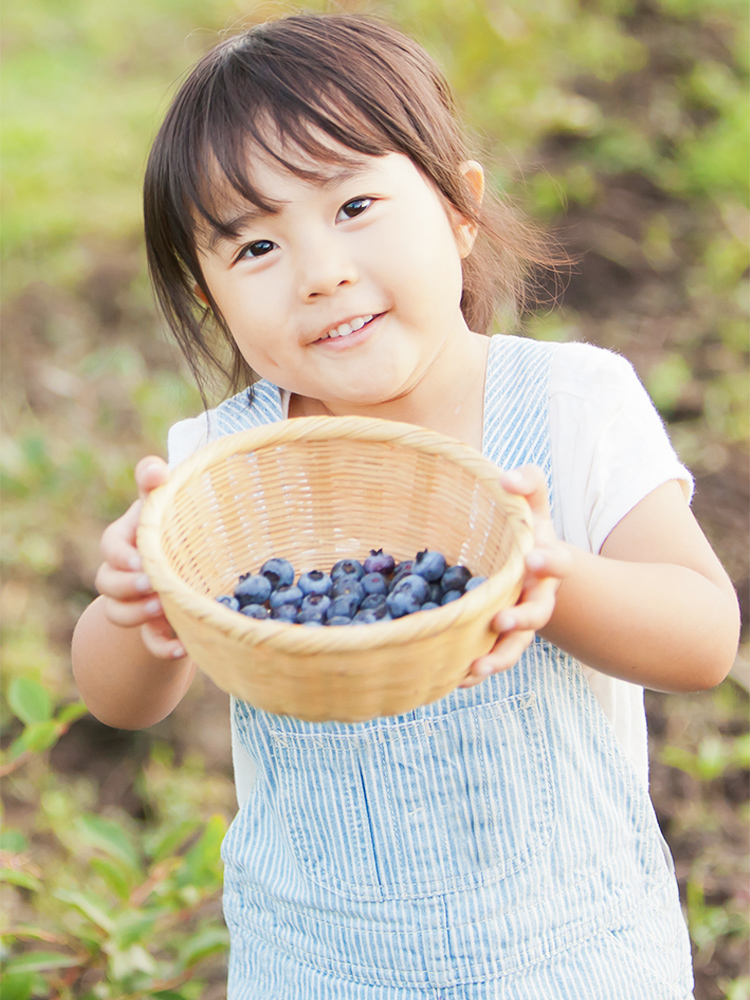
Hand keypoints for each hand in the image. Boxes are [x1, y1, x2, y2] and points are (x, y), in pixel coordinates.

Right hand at [95, 457, 185, 659]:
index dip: (120, 554)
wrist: (184, 577)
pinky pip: (147, 644)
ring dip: (138, 613)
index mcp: (126, 541)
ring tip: (164, 607)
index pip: (111, 545)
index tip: (139, 558)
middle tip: (151, 583)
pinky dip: (162, 647)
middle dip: (127, 584)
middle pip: (107, 581)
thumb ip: (157, 484)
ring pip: (117, 613)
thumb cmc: (174, 529)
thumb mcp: (167, 506)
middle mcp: (121, 573)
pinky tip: (180, 646)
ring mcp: (132, 603)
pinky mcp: (150, 630)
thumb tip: (155, 469)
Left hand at [461, 465, 571, 687]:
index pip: (557, 561)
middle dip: (523, 618)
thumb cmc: (524, 526)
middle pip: (538, 613)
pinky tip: (457, 679)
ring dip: (500, 657)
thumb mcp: (530, 500)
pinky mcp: (499, 639)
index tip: (533, 558)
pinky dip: (478, 671)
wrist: (526, 563)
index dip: (549, 562)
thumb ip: (526, 482)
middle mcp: (537, 596)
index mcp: (546, 561)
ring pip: (516, 646)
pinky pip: (491, 658)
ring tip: (479, 665)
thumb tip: (507, 478)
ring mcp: (519, 621)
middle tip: (503, 619)